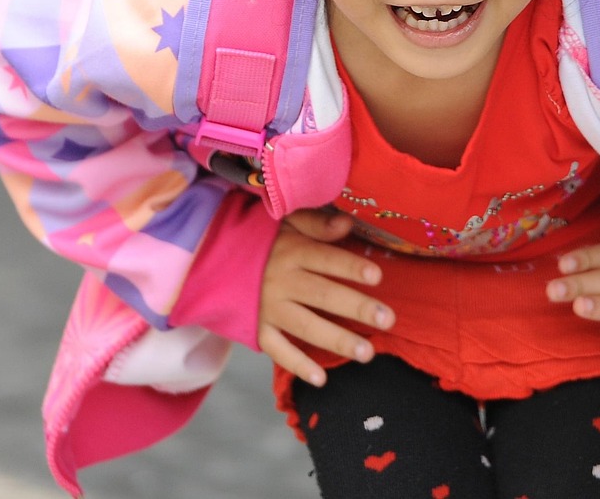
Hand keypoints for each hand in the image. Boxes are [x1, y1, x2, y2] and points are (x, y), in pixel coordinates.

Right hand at [259, 209, 393, 386]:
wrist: (212, 258)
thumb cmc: (261, 240)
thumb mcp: (284, 222)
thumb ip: (315, 224)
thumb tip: (347, 223)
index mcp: (291, 251)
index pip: (325, 259)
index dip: (350, 267)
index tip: (377, 277)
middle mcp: (281, 281)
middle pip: (322, 295)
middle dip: (356, 308)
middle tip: (387, 319)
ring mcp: (269, 308)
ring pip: (306, 326)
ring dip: (337, 340)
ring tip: (367, 353)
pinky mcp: (258, 329)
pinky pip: (278, 350)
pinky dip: (297, 365)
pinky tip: (321, 378)